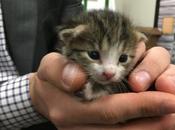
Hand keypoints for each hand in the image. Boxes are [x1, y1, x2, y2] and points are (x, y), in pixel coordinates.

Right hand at [29, 49, 174, 129]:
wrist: (46, 95)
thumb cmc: (51, 78)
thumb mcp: (49, 66)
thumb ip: (60, 70)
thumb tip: (77, 79)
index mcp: (67, 109)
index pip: (109, 109)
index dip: (140, 106)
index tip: (169, 99)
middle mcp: (77, 128)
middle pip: (122, 129)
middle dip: (154, 121)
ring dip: (151, 128)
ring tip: (173, 118)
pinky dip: (139, 129)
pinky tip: (153, 123)